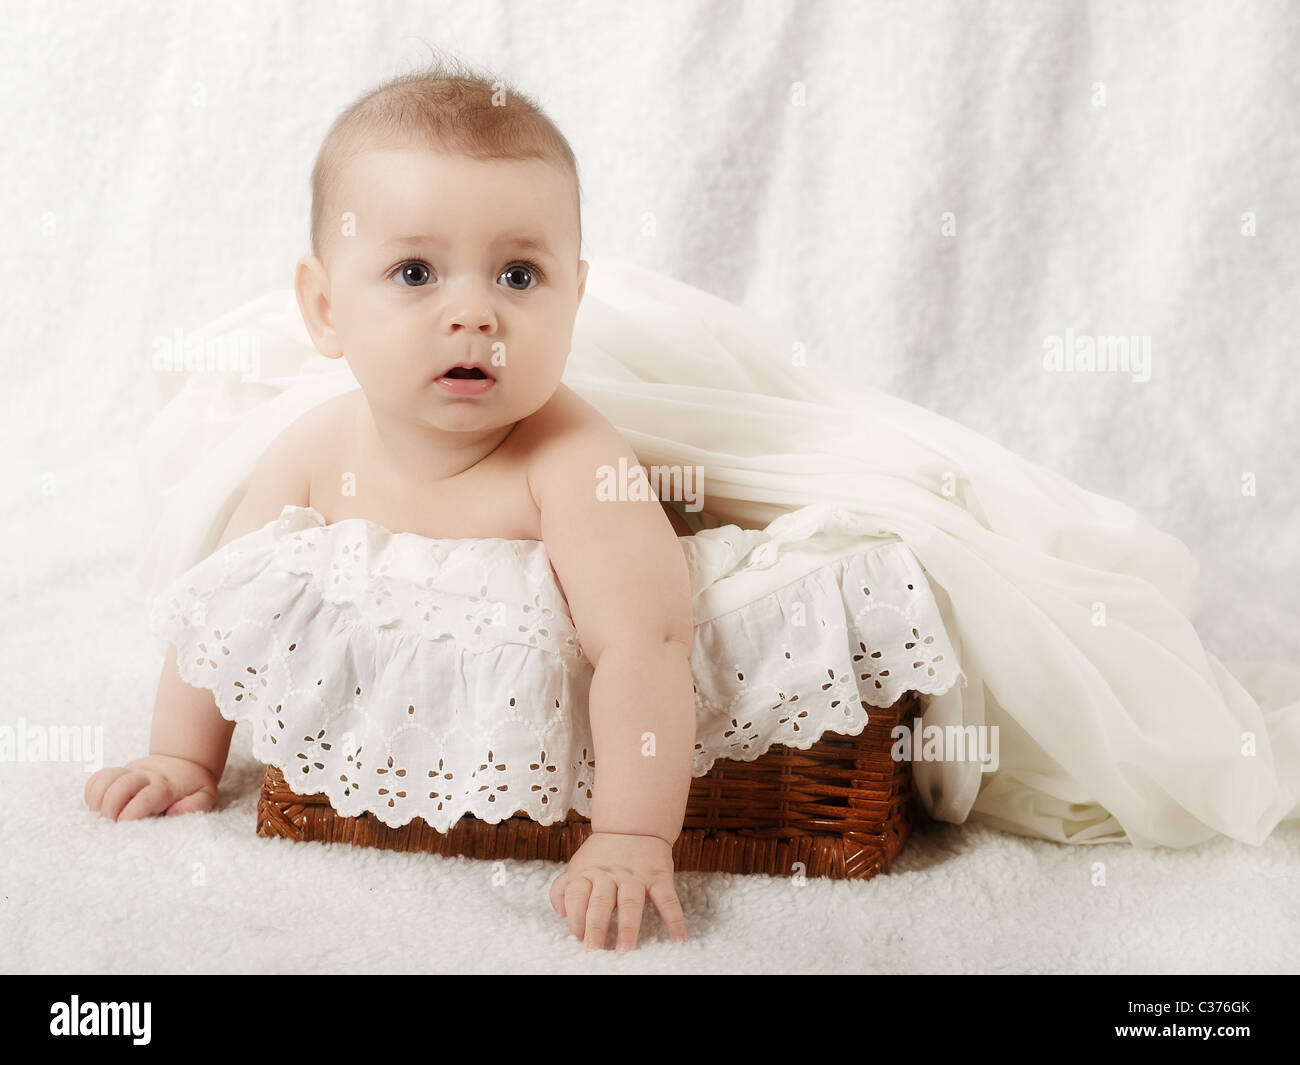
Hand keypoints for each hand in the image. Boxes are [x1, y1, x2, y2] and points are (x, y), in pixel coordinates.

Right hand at [84, 754, 219, 820]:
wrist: (185, 760)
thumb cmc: (193, 784)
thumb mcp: (205, 794)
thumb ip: (195, 805)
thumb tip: (174, 813)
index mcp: (166, 786)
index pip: (145, 798)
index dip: (131, 814)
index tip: (123, 827)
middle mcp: (145, 777)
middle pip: (120, 787)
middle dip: (111, 809)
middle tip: (111, 825)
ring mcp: (130, 773)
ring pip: (105, 780)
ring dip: (98, 801)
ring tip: (102, 817)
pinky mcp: (119, 773)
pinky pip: (97, 778)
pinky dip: (92, 793)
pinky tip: (98, 807)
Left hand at [549, 830, 687, 950]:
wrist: (634, 824)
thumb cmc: (603, 853)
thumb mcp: (579, 865)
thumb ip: (563, 888)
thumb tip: (560, 913)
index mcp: (588, 873)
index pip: (576, 895)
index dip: (575, 917)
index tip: (577, 938)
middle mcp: (610, 875)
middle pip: (600, 901)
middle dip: (596, 926)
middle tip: (593, 949)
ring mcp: (636, 876)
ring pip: (631, 902)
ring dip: (628, 926)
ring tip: (625, 949)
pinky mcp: (659, 877)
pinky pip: (667, 899)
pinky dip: (674, 919)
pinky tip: (678, 939)